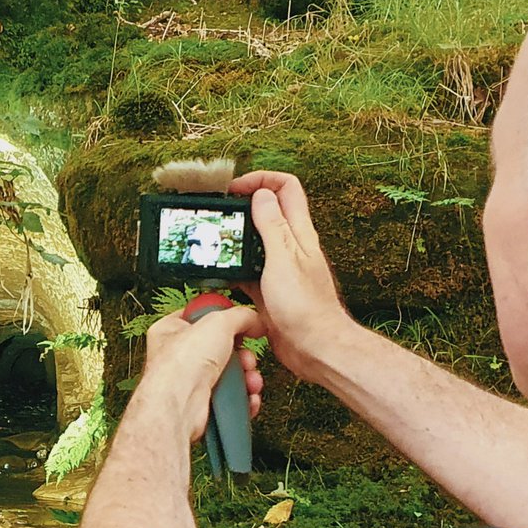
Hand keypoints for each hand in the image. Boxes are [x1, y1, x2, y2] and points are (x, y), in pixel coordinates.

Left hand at [140, 305, 264, 441]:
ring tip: (250, 380)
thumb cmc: (182, 362)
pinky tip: (248, 396)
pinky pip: (232, 400)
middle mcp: (178, 357)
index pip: (200, 318)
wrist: (180, 404)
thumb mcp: (218, 322)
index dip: (223, 320)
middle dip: (242, 355)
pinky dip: (244, 399)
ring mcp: (191, 384)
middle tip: (246, 358)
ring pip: (230, 376)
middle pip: (222, 349)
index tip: (239, 324)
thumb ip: (240, 316)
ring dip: (247, 378)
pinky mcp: (203, 406)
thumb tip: (255, 321)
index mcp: (170, 331)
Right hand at [228, 171, 354, 379]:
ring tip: (214, 240)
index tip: (235, 190)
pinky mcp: (269, 289)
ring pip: (255, 241)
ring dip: (236, 237)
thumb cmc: (305, 307)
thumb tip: (261, 195)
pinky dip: (233, 267)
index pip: (286, 188)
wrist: (314, 348)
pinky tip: (219, 272)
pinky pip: (248, 271)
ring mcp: (279, 268)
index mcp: (298, 233)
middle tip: (219, 211)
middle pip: (268, 210)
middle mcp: (291, 246)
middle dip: (244, 204)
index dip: (261, 180)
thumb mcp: (283, 260)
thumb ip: (272, 227)